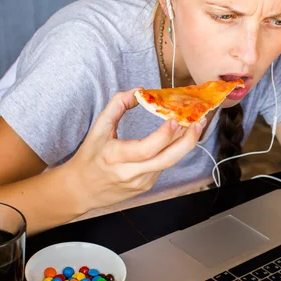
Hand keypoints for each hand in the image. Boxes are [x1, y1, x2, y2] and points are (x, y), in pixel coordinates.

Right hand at [66, 88, 203, 211]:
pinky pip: (164, 166)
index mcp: (115, 157)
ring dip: (184, 144)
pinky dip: (172, 151)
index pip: (146, 149)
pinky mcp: (147, 186)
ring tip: (195, 126)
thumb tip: (139, 90)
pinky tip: (179, 138)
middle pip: (167, 159)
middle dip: (187, 141)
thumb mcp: (97, 129)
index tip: (175, 119)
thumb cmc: (89, 157)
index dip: (163, 136)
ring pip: (169, 162)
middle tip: (199, 122)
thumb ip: (117, 106)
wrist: (82, 190)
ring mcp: (141, 182)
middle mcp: (131, 173)